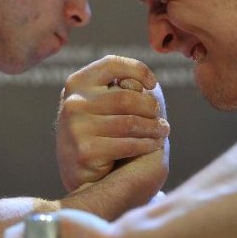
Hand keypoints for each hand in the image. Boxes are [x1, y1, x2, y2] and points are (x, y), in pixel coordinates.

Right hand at [57, 55, 168, 191]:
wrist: (79, 172)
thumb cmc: (98, 130)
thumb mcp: (101, 103)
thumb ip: (118, 89)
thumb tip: (143, 86)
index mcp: (76, 83)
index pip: (112, 64)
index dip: (138, 70)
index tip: (152, 84)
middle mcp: (73, 103)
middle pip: (126, 97)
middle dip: (151, 107)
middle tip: (161, 117)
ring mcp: (76, 128)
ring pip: (130, 123)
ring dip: (154, 128)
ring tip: (163, 130)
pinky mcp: (86, 152)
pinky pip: (128, 145)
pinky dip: (147, 144)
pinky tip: (154, 144)